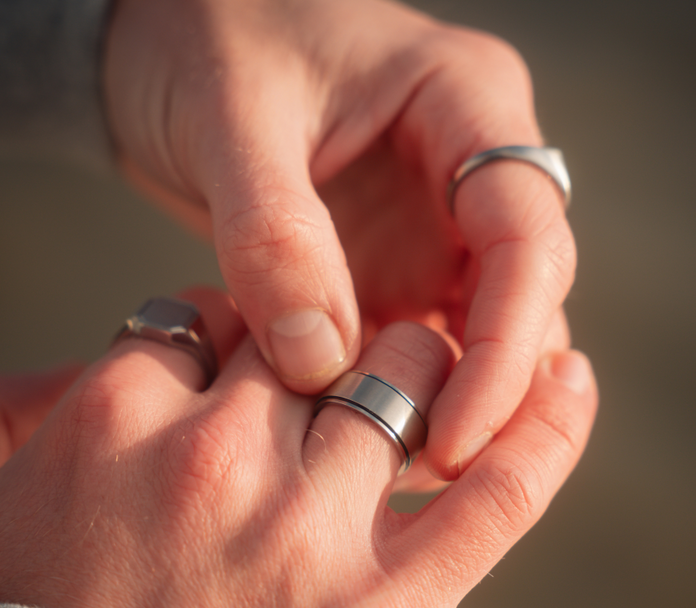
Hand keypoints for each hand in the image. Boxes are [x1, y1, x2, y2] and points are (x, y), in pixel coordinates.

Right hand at [0, 287, 595, 607]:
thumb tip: (16, 380)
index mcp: (116, 426)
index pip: (199, 320)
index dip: (231, 332)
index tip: (247, 359)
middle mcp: (217, 460)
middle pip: (308, 338)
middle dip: (326, 339)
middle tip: (339, 364)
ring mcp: (307, 534)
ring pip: (402, 382)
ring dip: (423, 363)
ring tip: (436, 367)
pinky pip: (495, 493)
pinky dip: (544, 431)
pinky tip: (572, 382)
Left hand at [102, 0, 575, 479]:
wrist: (168, 44)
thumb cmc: (205, 41)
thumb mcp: (231, 118)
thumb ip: (275, 234)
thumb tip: (320, 362)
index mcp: (466, 104)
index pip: (528, 237)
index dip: (507, 345)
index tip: (459, 432)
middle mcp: (465, 177)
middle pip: (524, 300)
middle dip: (491, 392)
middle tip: (432, 471)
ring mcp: (431, 230)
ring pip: (478, 336)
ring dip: (450, 405)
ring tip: (397, 475)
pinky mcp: (389, 272)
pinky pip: (416, 347)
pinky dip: (401, 400)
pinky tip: (370, 444)